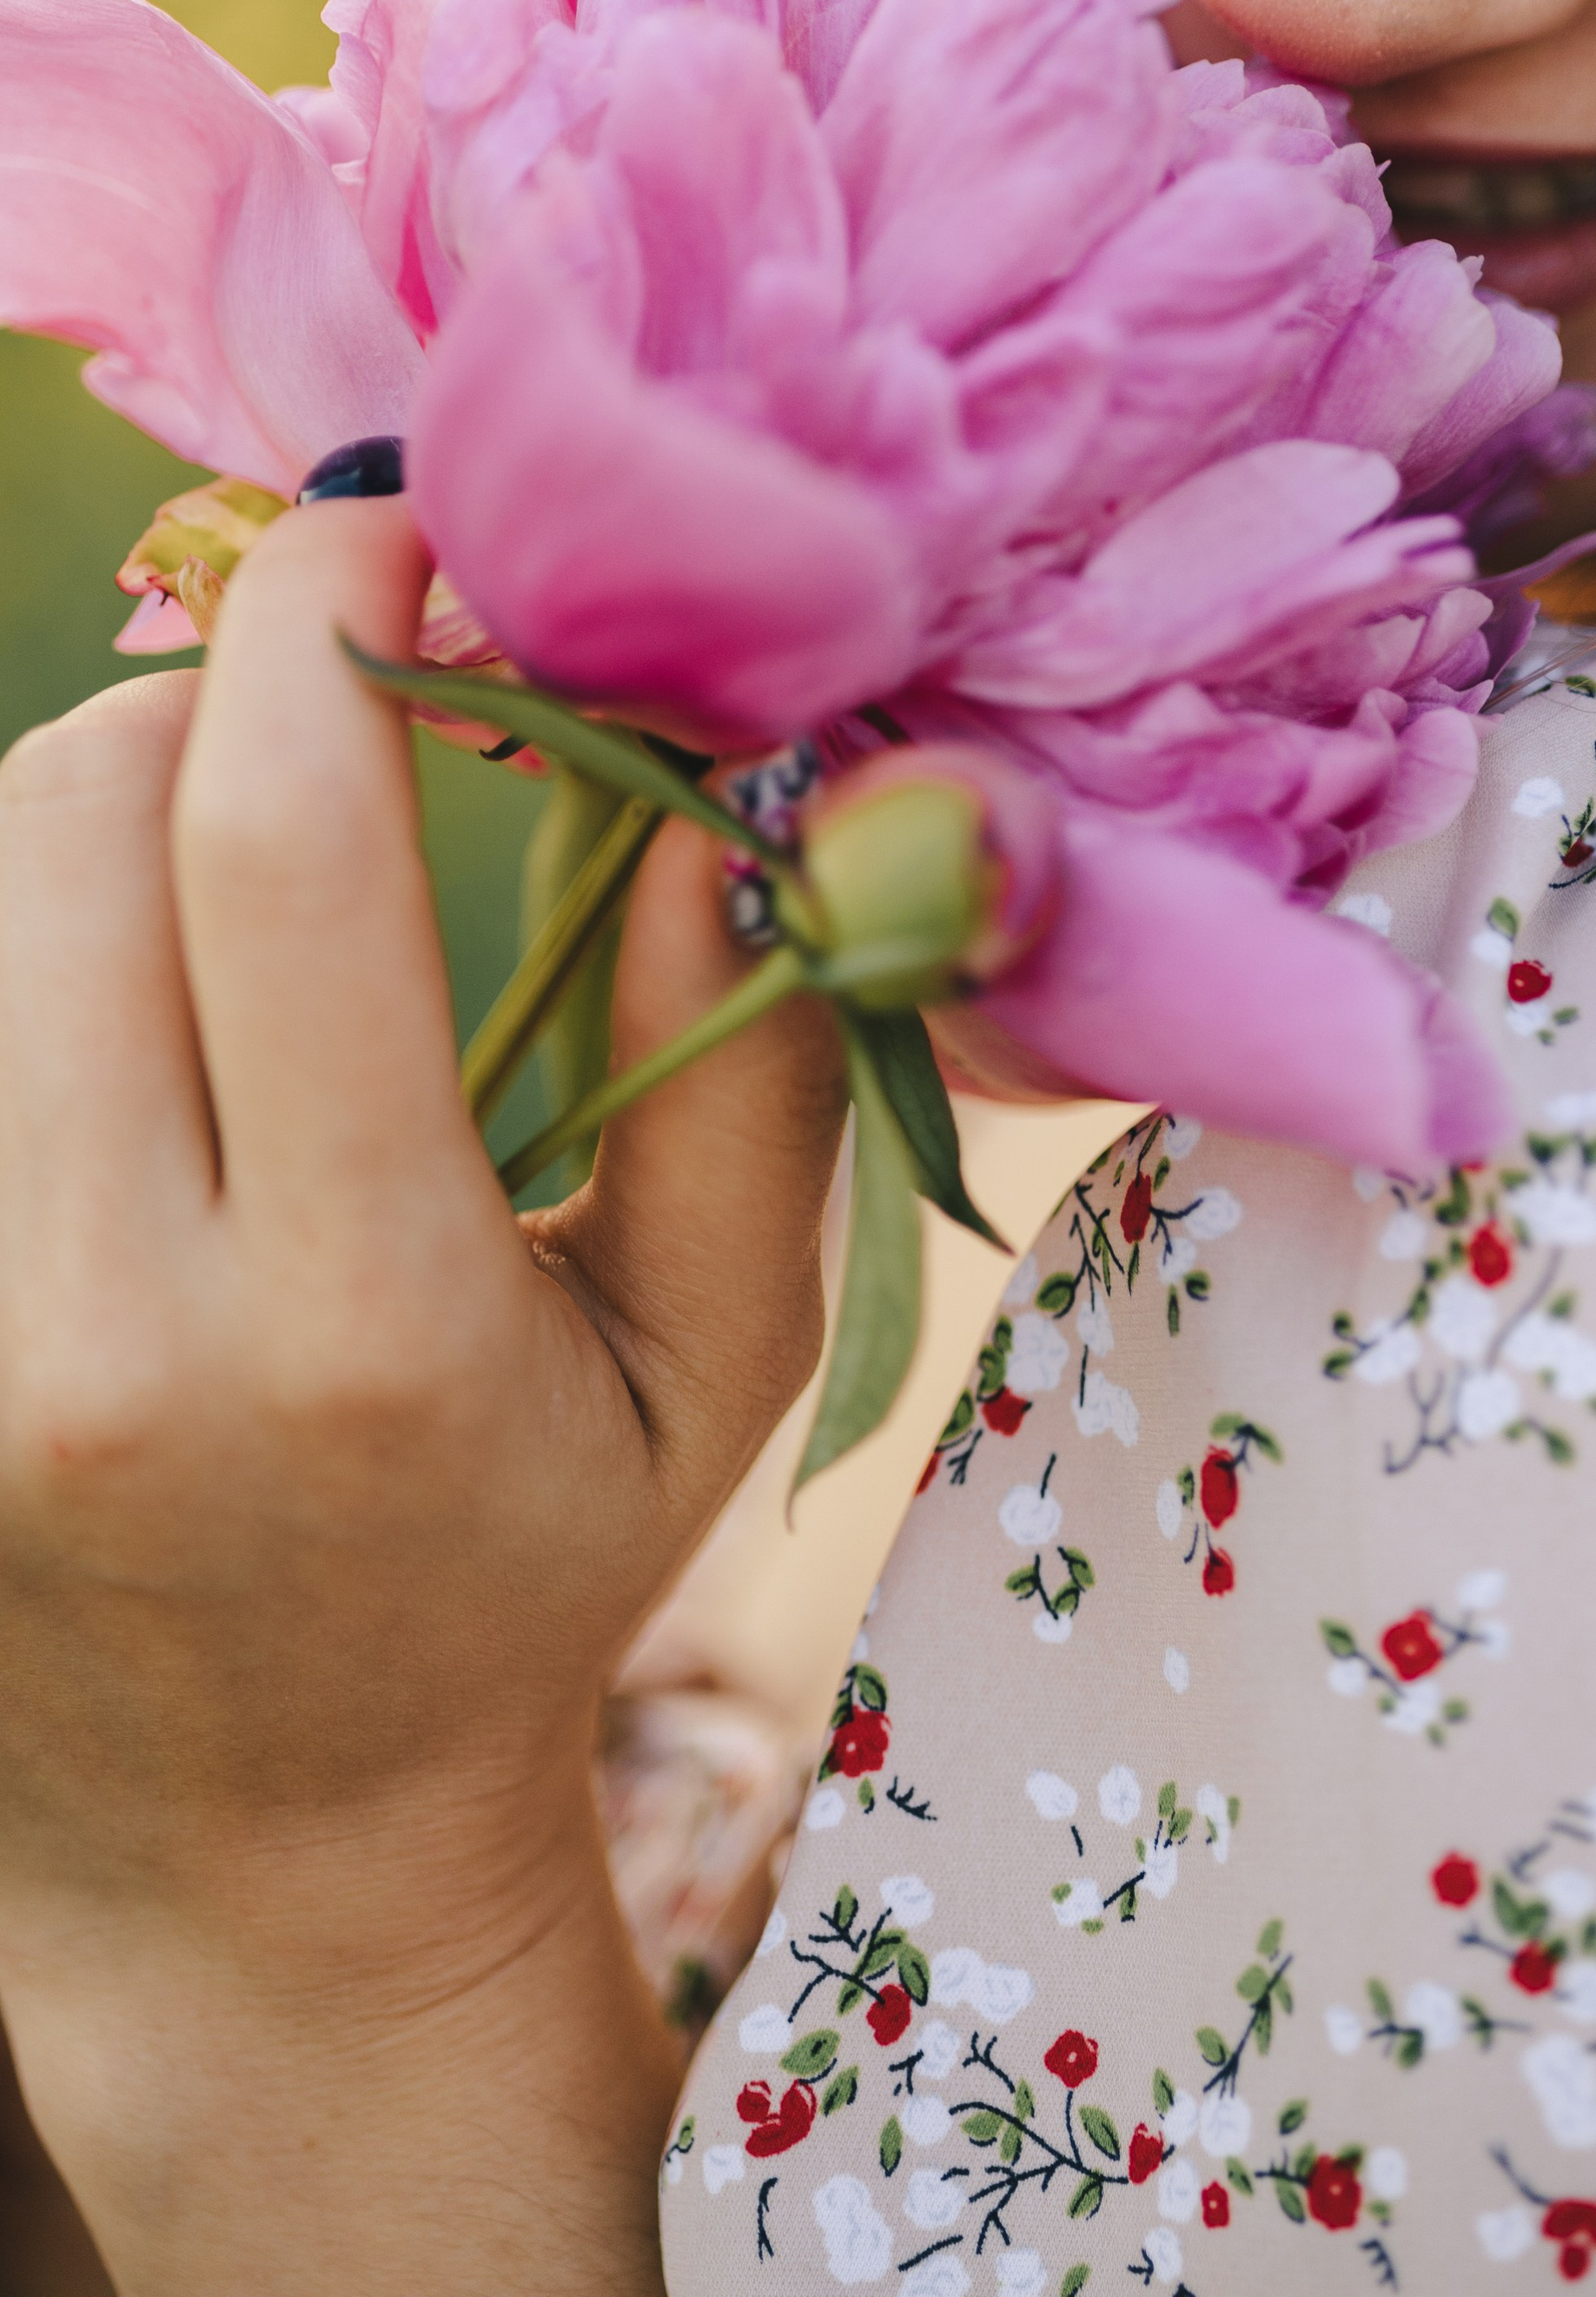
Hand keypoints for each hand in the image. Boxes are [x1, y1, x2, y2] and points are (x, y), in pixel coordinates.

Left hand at [0, 500, 847, 2292]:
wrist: (261, 1843)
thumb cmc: (530, 1565)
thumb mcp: (719, 1350)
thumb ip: (747, 1061)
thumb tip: (717, 774)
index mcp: (353, 1325)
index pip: (284, 858)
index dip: (338, 628)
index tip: (410, 532)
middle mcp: (95, 1324)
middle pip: (73, 813)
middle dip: (222, 694)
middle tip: (348, 718)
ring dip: (120, 804)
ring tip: (246, 879)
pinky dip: (47, 931)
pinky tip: (146, 1004)